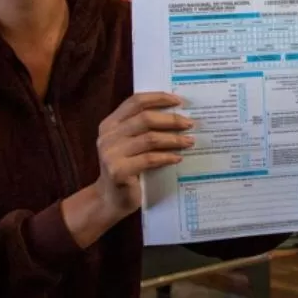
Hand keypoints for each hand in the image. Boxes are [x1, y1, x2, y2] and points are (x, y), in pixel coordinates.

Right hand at [94, 92, 194, 216]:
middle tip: (190, 124)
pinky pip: (150, 159)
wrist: (110, 199)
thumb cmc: (127, 168)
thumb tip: (178, 114)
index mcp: (110, 124)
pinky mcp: (118, 171)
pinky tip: (178, 158)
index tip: (179, 101)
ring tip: (189, 142)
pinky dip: (167, 157)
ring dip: (174, 139)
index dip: (158, 98)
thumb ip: (143, 129)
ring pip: (150, 138)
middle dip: (171, 120)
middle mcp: (107, 136)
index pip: (135, 102)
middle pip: (145, 118)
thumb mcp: (130, 144)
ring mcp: (111, 154)